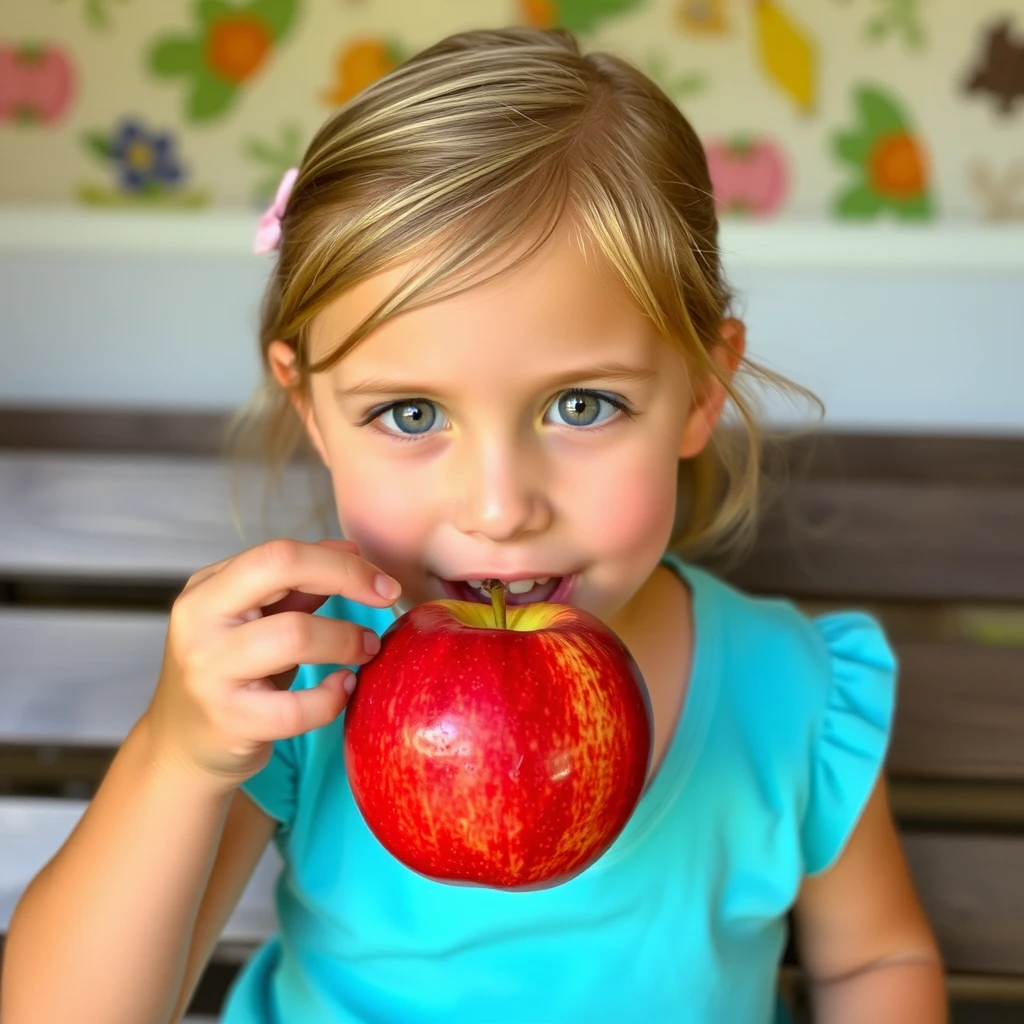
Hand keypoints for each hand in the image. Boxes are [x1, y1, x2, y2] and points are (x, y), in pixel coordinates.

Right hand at [142, 538, 400, 786]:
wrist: (183, 748)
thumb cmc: (230, 675)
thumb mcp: (254, 622)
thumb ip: (296, 585)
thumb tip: (350, 551)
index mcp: (206, 589)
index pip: (279, 552)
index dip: (339, 561)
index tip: (382, 580)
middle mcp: (199, 622)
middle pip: (280, 568)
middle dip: (346, 578)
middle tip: (386, 600)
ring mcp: (209, 672)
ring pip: (294, 635)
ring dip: (346, 640)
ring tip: (366, 649)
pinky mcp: (228, 721)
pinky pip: (298, 707)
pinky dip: (333, 697)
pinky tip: (343, 689)